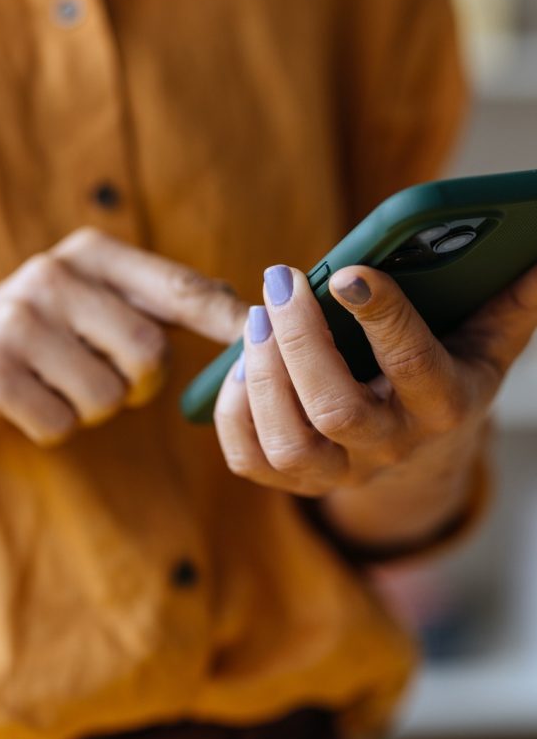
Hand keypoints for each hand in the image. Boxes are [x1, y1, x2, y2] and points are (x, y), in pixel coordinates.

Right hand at [0, 228, 246, 445]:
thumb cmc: (39, 339)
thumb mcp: (92, 303)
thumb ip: (160, 302)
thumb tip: (248, 314)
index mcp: (90, 253)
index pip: (177, 288)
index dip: (226, 320)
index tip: (268, 339)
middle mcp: (52, 274)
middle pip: (148, 354)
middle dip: (136, 384)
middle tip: (103, 377)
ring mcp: (15, 319)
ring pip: (106, 396)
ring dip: (90, 408)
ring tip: (55, 385)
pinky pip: (60, 423)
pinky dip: (51, 427)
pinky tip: (25, 402)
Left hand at [214, 261, 536, 497]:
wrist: (421, 454)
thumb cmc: (446, 375)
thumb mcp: (485, 342)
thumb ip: (509, 303)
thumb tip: (536, 256)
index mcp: (444, 405)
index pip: (415, 365)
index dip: (383, 318)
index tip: (348, 271)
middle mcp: (390, 448)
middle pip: (337, 410)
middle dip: (302, 340)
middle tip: (281, 280)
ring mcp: (339, 472)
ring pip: (289, 442)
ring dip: (263, 376)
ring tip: (256, 316)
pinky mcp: (293, 481)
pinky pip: (249, 459)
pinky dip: (233, 412)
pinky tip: (236, 363)